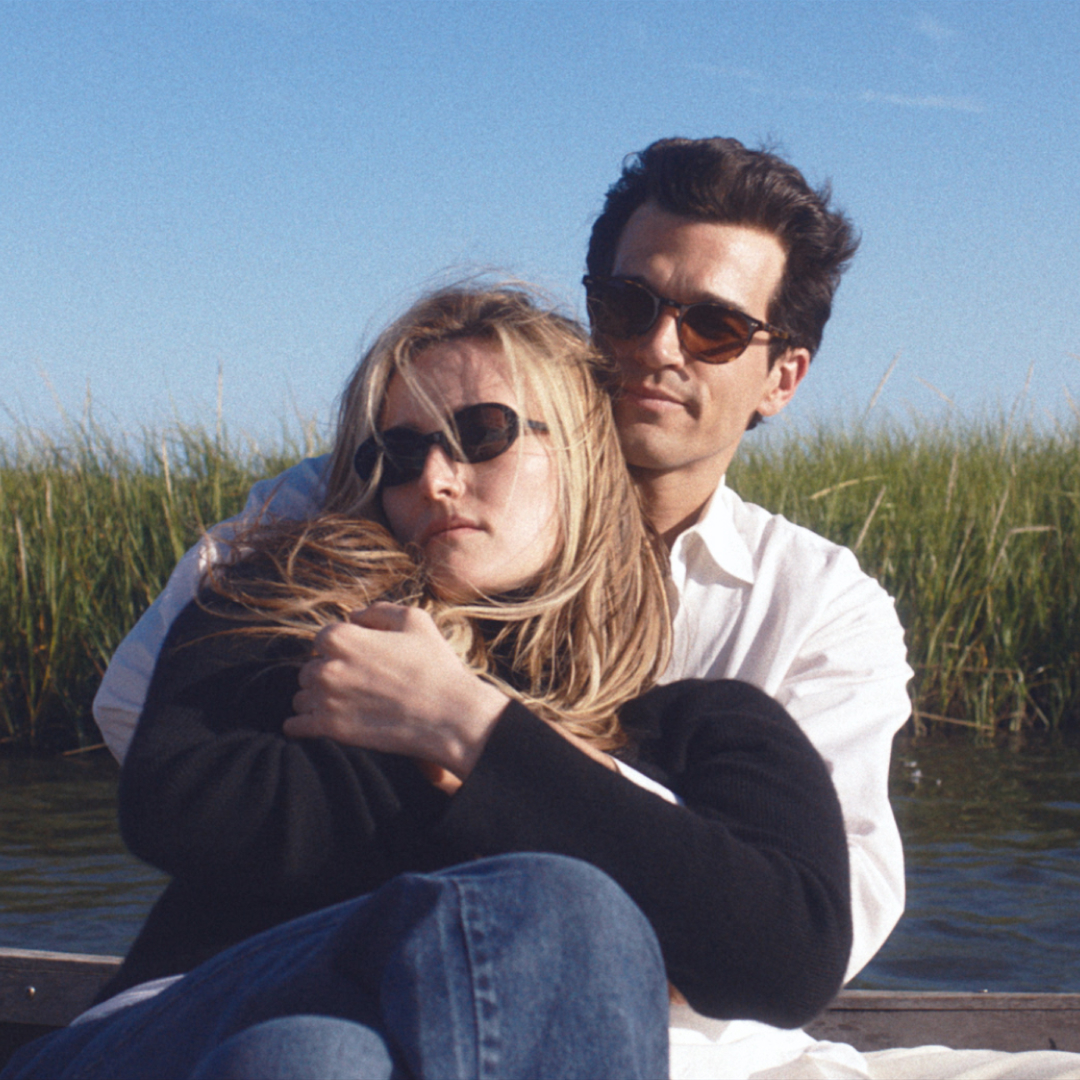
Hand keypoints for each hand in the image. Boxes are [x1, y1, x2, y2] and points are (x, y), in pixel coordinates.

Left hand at [284, 603, 509, 778]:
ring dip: (317, 699)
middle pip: (310, 669)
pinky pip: (296, 726)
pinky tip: (315, 724)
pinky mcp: (329, 729)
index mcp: (341, 637)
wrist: (449, 716)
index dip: (343, 648)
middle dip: (329, 674)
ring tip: (346, 705)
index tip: (361, 660)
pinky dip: (301, 725)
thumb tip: (353, 615)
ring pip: (303, 697)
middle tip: (357, 684)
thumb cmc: (435, 666)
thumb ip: (378, 611)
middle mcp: (326, 667)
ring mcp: (325, 700)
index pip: (323, 639)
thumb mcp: (415, 620)